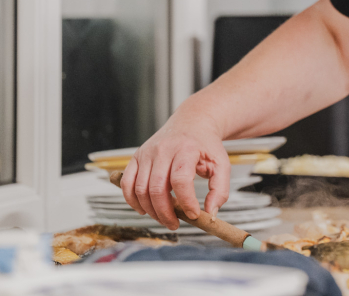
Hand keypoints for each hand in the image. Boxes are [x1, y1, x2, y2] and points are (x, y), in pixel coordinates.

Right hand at [120, 114, 229, 230]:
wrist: (192, 123)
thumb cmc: (206, 145)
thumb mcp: (222, 164)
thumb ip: (220, 190)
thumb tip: (210, 214)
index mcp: (186, 149)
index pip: (180, 180)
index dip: (186, 202)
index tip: (194, 215)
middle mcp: (163, 149)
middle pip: (157, 188)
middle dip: (165, 213)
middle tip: (175, 224)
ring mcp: (147, 153)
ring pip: (140, 189)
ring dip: (151, 210)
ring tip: (165, 217)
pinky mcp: (136, 157)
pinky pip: (126, 183)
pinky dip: (132, 201)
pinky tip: (144, 209)